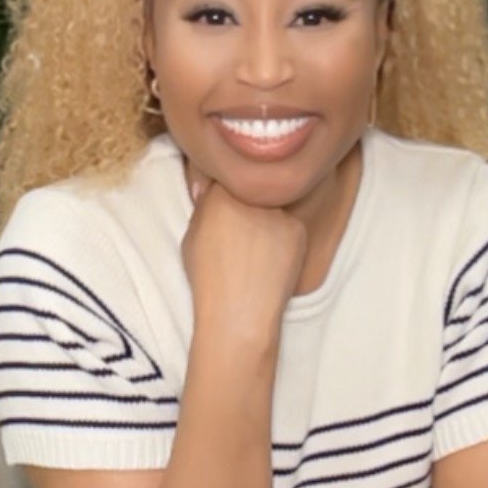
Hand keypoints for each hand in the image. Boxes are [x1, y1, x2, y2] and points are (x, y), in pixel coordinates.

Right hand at [180, 169, 307, 336]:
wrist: (239, 312)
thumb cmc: (209, 280)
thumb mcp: (190, 237)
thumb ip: (204, 207)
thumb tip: (210, 189)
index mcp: (219, 194)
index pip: (224, 174)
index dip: (223, 187)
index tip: (223, 205)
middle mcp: (250, 196)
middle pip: (250, 186)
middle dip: (245, 199)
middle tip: (240, 227)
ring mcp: (277, 211)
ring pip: (271, 203)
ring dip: (264, 216)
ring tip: (254, 247)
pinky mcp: (297, 228)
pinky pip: (288, 223)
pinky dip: (281, 236)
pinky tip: (271, 257)